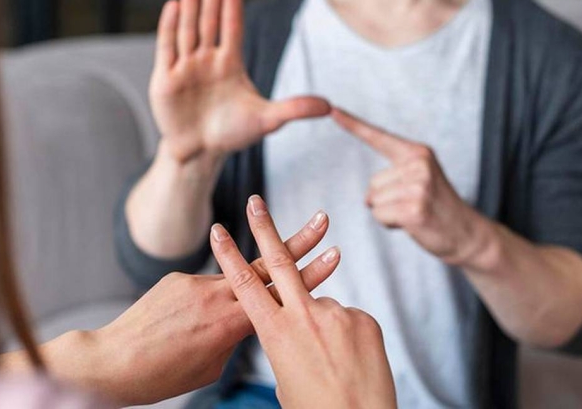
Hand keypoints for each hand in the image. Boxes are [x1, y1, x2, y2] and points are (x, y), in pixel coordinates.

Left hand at [82, 209, 340, 404]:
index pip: (280, 294)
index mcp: (230, 323)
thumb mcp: (212, 365)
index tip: (333, 255)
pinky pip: (203, 284)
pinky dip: (206, 298)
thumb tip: (242, 319)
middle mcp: (216, 296)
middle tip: (322, 219)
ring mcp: (195, 283)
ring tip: (239, 289)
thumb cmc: (163, 374)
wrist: (114, 361)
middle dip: (298, 241)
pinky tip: (186, 318)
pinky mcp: (177, 278)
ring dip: (246, 274)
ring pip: (234, 274)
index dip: (310, 274)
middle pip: (267, 265)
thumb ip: (233, 335)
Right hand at [150, 0, 330, 163]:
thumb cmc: (231, 133)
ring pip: (189, 27)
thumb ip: (294, 109)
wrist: (200, 153)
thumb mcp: (266, 120)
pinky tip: (174, 5)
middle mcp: (207, 59)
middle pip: (210, 17)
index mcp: (230, 62)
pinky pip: (167, 49)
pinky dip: (170, 28)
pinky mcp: (165, 80)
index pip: (232, 23)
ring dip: (191, 0)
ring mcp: (185, 67)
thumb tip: (329, 105)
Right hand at [211, 195, 396, 408]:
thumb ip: (284, 344)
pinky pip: (347, 319)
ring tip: (331, 362)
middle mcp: (303, 316)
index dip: (228, 256)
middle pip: (278, 261)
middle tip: (256, 202)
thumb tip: (293, 329)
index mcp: (275, 333)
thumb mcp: (285, 379)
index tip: (218, 231)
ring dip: (321, 327)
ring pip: (320, 304)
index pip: (244, 284)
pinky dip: (345, 336)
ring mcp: (336, 314)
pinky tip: (351, 361)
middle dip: (264, 227)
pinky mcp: (363, 318)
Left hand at [332, 108, 484, 265]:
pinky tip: (413, 224)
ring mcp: (418, 185)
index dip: (353, 124)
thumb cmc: (437, 208)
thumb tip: (367, 197)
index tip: (332, 110)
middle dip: (386, 200)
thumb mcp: (420, 180)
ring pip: (373, 201)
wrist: (467, 233)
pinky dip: (390, 224)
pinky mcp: (413, 207)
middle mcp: (418, 164)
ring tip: (415, 213)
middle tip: (414, 205)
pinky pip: (379, 215)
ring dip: (388, 213)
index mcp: (418, 152)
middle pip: (372, 183)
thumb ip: (394, 175)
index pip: (378, 137)